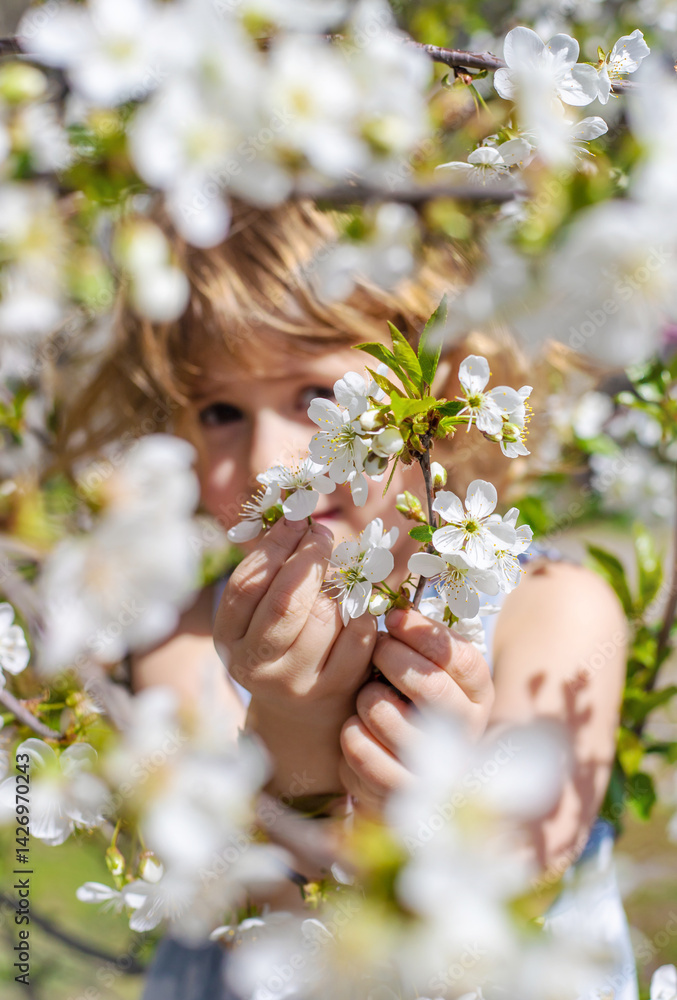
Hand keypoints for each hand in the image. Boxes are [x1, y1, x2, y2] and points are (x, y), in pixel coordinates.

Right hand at [213, 516, 376, 792]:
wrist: (303, 714)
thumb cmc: (285, 641)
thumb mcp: (263, 612)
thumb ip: (273, 570)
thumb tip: (298, 513)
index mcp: (228, 637)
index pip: (247, 584)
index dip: (275, 546)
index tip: (297, 520)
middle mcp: (253, 664)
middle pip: (285, 601)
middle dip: (309, 558)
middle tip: (323, 535)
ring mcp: (292, 682)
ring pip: (323, 618)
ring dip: (337, 585)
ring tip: (341, 572)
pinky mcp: (330, 692)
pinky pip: (356, 640)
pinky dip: (364, 614)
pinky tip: (361, 603)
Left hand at [339, 607, 493, 812]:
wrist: (403, 773)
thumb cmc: (411, 704)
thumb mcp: (427, 669)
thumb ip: (420, 639)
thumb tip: (394, 600)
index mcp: (478, 695)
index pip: (461, 657)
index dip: (424, 632)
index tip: (395, 617)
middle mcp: (465, 733)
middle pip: (429, 685)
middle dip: (391, 658)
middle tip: (377, 650)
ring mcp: (435, 770)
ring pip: (383, 713)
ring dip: (366, 698)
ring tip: (370, 700)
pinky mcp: (400, 793)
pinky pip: (359, 749)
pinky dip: (351, 733)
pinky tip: (360, 731)